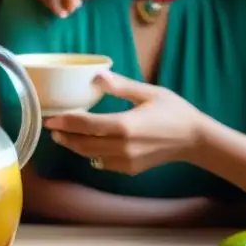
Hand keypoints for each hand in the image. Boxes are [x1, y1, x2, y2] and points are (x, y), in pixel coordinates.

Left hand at [43, 72, 204, 173]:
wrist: (195, 140)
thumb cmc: (174, 112)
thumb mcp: (149, 93)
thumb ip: (121, 86)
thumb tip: (97, 76)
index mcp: (126, 126)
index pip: (86, 125)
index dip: (65, 122)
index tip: (51, 119)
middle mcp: (123, 147)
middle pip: (84, 144)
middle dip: (65, 137)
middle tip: (52, 128)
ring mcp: (127, 161)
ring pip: (91, 156)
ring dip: (75, 147)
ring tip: (63, 136)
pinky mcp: (130, 170)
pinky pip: (103, 163)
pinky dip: (92, 155)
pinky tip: (88, 145)